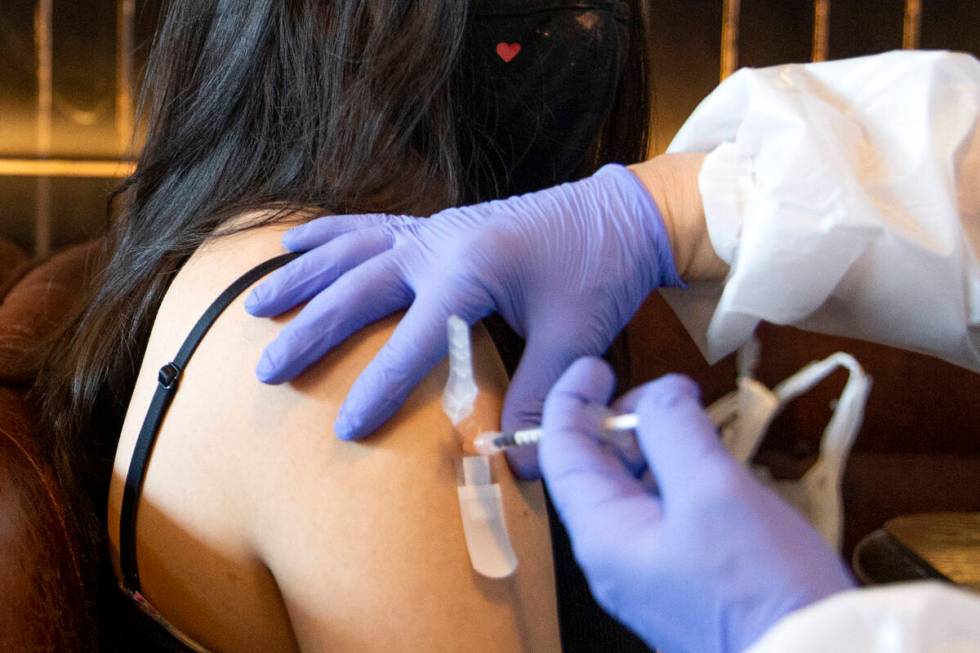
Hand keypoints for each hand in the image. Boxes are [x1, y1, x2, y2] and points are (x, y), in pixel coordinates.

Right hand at [246, 163, 684, 476]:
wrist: (617, 216)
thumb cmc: (597, 272)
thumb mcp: (575, 337)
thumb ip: (540, 397)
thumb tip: (514, 461)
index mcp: (472, 271)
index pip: (412, 341)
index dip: (378, 389)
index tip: (345, 429)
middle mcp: (439, 244)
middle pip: (358, 289)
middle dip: (312, 331)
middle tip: (269, 370)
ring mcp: (433, 229)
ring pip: (350, 252)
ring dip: (301, 278)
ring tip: (255, 305)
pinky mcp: (436, 225)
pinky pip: (368, 226)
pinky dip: (327, 235)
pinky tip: (292, 241)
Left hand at [539, 358, 854, 652]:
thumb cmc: (758, 586)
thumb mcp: (713, 491)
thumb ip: (675, 431)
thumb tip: (662, 392)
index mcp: (603, 534)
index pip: (561, 453)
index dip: (570, 401)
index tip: (595, 364)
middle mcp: (617, 553)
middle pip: (598, 467)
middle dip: (623, 418)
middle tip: (669, 391)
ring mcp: (652, 567)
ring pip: (637, 486)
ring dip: (658, 443)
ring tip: (696, 418)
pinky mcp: (688, 574)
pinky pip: (668, 509)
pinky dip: (681, 472)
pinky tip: (714, 459)